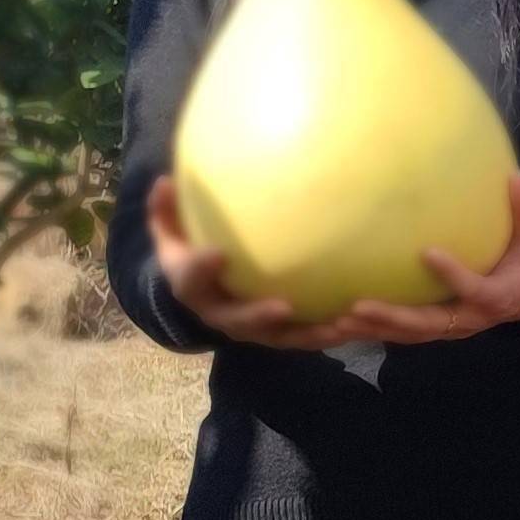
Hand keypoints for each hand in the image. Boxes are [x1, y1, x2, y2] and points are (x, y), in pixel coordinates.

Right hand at [146, 174, 354, 350]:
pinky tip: (356, 325)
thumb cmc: (190, 252)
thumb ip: (167, 210)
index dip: (202, 269)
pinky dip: (329, 334)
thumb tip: (163, 181)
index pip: (191, 280)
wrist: (201, 292)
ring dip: (308, 335)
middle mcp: (221, 314)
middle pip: (237, 322)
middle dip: (259, 316)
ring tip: (337, 327)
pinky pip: (304, 337)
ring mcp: (251, 329)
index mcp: (192, 287)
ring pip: (279, 337)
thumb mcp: (172, 232)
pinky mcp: (278, 334)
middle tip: (282, 307)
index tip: (218, 253)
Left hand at [333, 174, 519, 343]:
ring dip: (376, 329)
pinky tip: (345, 325)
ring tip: (340, 320)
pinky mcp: (438, 327)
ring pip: (411, 334)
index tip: (428, 252)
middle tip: (359, 306)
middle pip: (428, 323)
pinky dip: (376, 331)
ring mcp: (452, 326)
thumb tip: (515, 176)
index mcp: (497, 297)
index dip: (452, 274)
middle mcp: (470, 318)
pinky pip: (404, 333)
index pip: (473, 289)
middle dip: (393, 317)